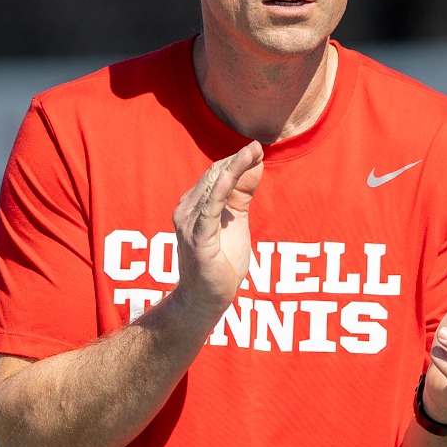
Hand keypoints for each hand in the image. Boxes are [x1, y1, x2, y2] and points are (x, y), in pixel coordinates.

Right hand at [169, 141, 263, 320]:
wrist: (207, 300)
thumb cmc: (221, 263)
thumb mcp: (236, 222)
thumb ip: (241, 195)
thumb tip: (254, 165)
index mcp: (195, 205)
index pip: (216, 174)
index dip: (237, 161)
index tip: (258, 149)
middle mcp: (187, 210)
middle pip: (214, 175)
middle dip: (238, 160)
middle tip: (259, 146)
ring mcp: (189, 223)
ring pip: (212, 186)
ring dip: (234, 167)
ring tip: (253, 151)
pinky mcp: (197, 238)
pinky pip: (209, 208)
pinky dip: (220, 188)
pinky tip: (232, 174)